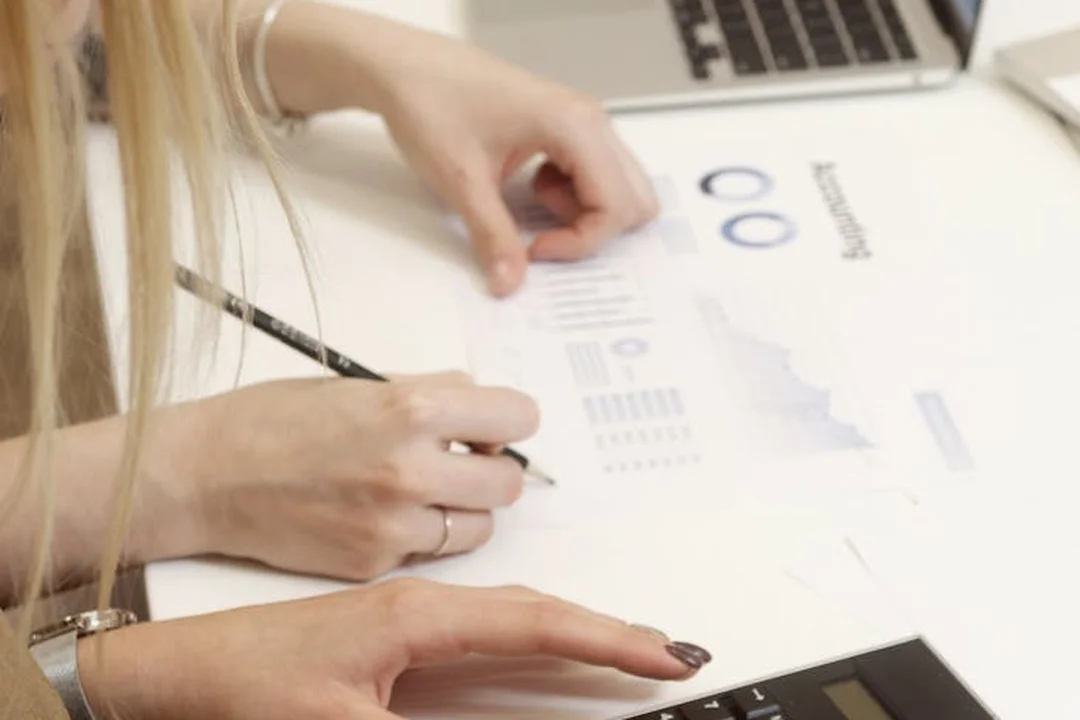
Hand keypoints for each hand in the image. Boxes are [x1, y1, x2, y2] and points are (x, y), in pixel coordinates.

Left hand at [80, 580, 711, 719]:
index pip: (536, 624)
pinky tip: (540, 642)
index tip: (663, 654)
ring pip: (515, 614)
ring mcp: (413, 614)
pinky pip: (486, 624)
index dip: (607, 639)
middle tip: (666, 651)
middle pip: (538, 611)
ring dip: (573, 628)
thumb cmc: (248, 686)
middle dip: (607, 629)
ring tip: (623, 644)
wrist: (182, 671)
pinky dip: (531, 633)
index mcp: (420, 616)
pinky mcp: (398, 630)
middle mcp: (425, 605)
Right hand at [186, 372, 538, 578]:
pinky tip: (379, 513)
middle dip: (492, 469)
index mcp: (411, 409)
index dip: (509, 419)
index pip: (517, 417)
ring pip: (480, 527)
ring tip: (424, 490)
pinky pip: (429, 551)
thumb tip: (480, 408)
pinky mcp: (373, 563)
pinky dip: (419, 535)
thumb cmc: (272, 420)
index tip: (495, 424)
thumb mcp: (358, 383)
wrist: (204, 475)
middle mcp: (410, 469)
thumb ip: (428, 394)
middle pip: (509, 482)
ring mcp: (393, 524)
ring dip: (465, 509)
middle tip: (463, 460)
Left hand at [372, 25, 659, 295]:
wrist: (405, 69)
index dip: (581, 242)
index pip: (617, 206)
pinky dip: (571, 197)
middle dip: (594, 231)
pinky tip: (530, 189)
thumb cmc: (432, 102)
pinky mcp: (565, 129)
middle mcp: (588, 120)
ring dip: (583, 213)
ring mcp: (580, 123)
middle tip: (544, 236)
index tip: (537, 251)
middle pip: (634, 199)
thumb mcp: (462, 182)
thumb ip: (493, 236)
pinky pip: (593, 176)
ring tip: (533, 204)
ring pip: (618, 189)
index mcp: (575, 125)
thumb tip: (510, 281)